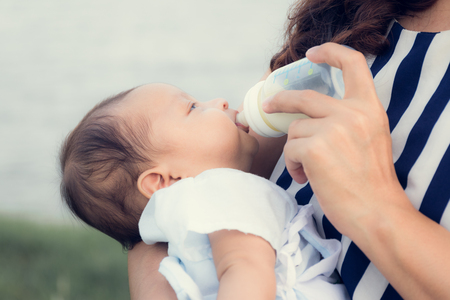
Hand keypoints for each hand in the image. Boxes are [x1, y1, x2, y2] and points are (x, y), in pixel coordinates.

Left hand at [262, 43, 404, 235]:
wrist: (376, 212)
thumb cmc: (370, 181)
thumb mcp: (370, 138)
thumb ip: (348, 119)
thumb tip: (312, 114)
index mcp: (369, 108)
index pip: (353, 64)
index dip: (331, 52)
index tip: (312, 54)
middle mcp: (351, 112)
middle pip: (304, 96)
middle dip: (281, 101)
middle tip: (269, 106)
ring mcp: (332, 128)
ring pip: (294, 130)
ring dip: (295, 151)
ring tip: (308, 170)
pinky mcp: (314, 148)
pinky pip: (290, 149)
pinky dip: (293, 165)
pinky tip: (306, 178)